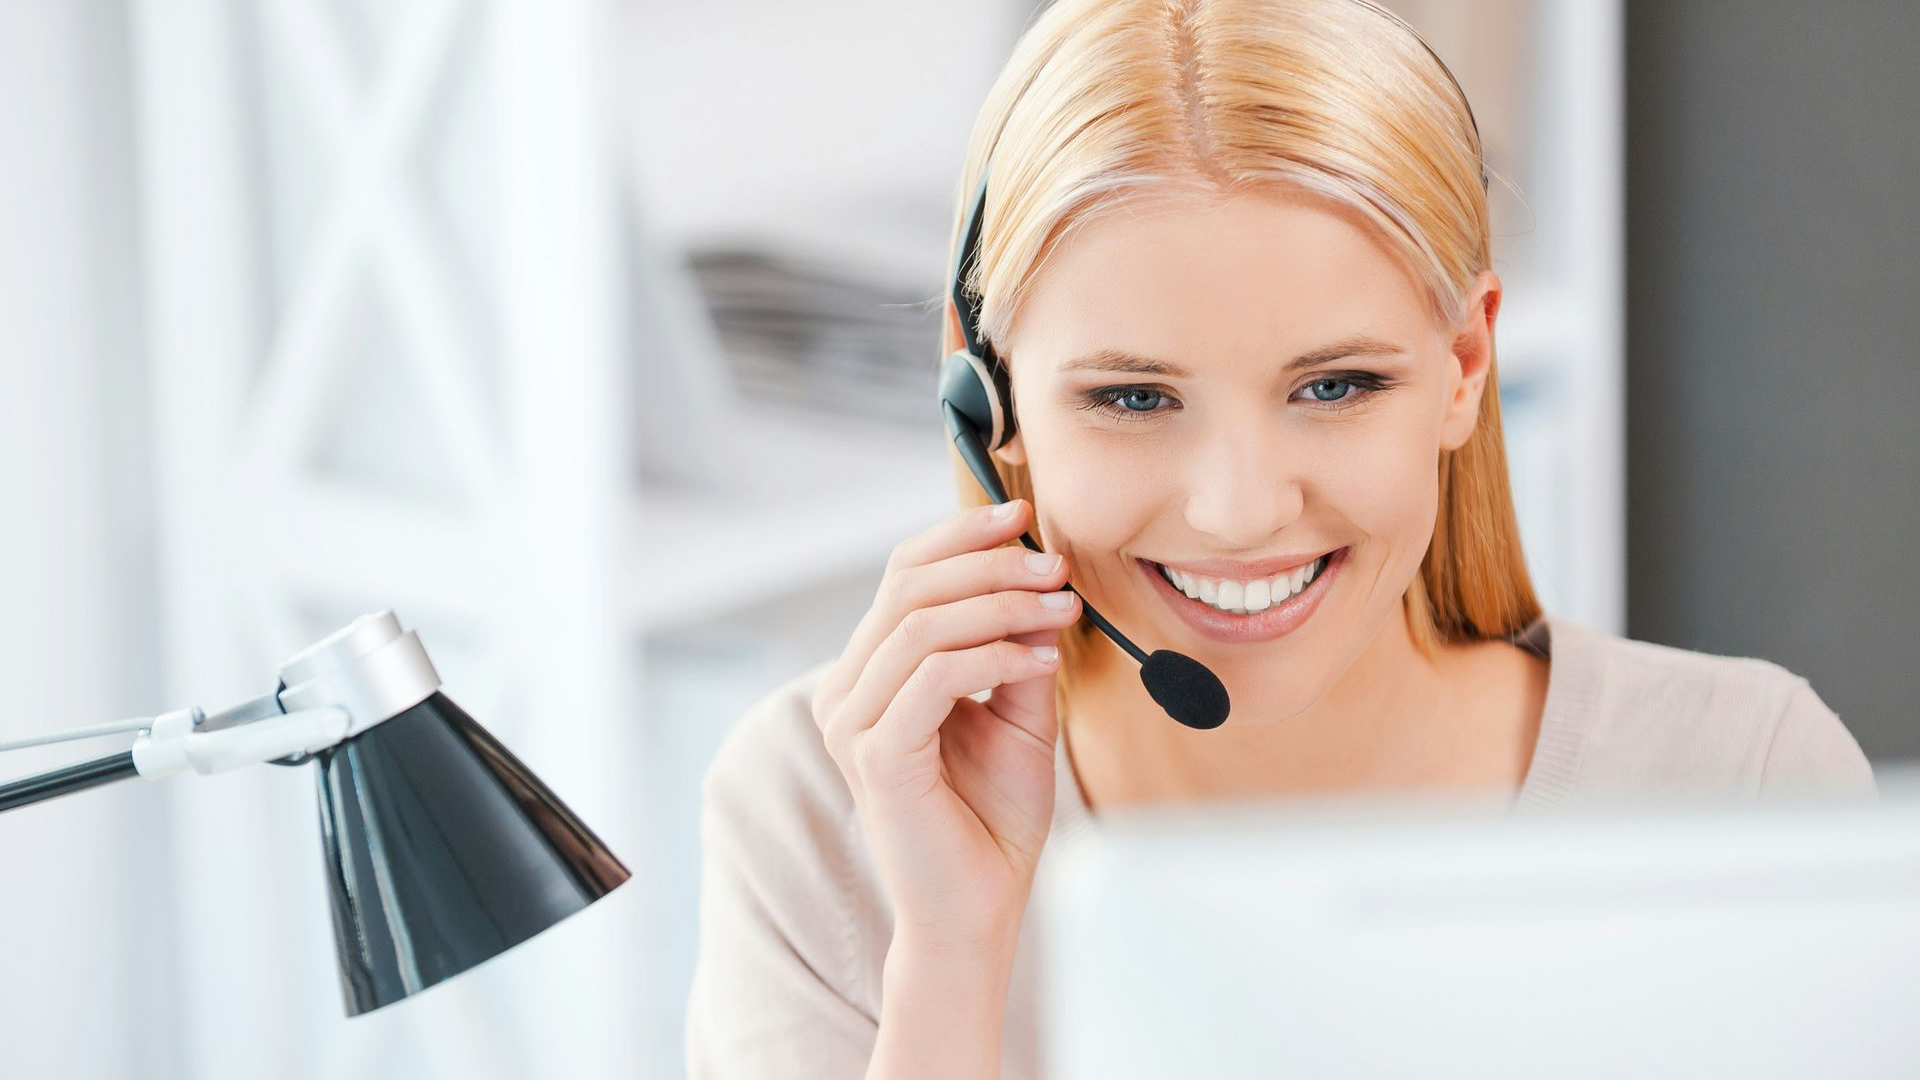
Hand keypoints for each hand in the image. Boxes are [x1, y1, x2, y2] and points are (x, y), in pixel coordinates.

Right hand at [812, 497, 1079, 959]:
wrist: (978, 908)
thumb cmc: (992, 817)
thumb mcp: (1016, 713)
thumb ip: (1015, 648)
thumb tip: (1039, 578)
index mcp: (869, 674)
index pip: (902, 576)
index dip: (959, 537)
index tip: (1022, 514)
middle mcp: (845, 692)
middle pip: (908, 587)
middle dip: (989, 565)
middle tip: (1056, 567)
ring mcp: (852, 724)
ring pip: (922, 625)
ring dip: (1002, 606)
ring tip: (1062, 611)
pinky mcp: (877, 755)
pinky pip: (934, 676)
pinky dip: (995, 656)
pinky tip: (1042, 661)